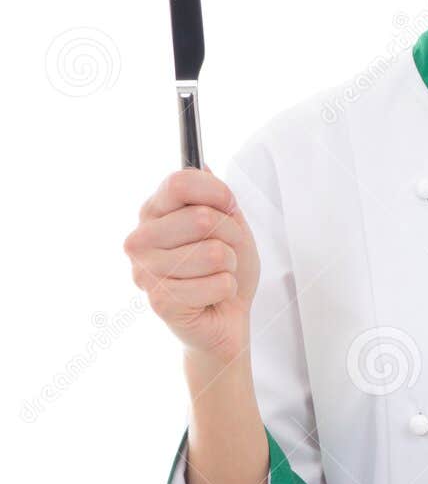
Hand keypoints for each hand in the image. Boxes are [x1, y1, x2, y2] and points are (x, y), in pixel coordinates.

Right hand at [123, 167, 260, 361]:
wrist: (226, 318)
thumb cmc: (223, 268)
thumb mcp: (229, 223)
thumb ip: (216, 196)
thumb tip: (203, 165)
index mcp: (153, 212)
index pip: (180, 182)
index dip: (216, 192)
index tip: (229, 206)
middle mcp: (140, 239)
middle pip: (201, 218)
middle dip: (231, 236)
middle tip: (226, 252)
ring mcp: (146, 271)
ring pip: (214, 253)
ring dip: (230, 266)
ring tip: (217, 275)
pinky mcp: (161, 301)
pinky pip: (218, 283)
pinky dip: (228, 289)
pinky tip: (213, 296)